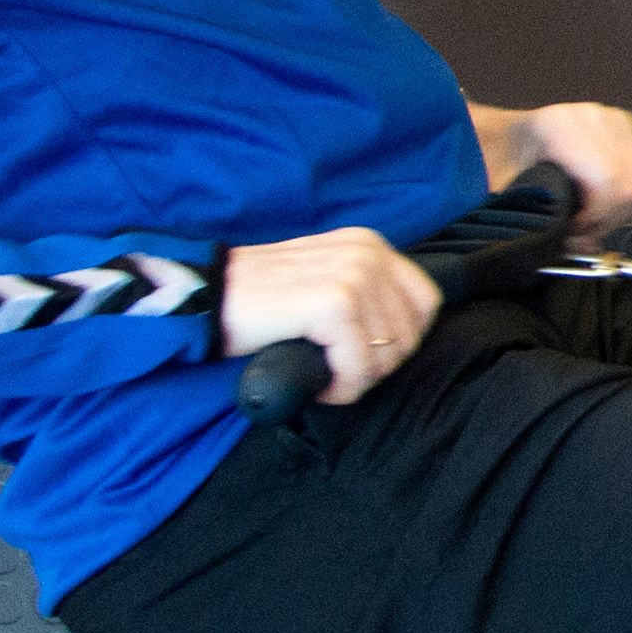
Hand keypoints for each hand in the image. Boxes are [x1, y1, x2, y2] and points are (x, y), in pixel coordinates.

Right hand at [219, 227, 438, 405]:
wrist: (205, 298)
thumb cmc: (261, 299)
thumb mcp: (323, 278)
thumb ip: (364, 292)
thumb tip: (402, 336)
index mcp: (369, 245)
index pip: (426, 301)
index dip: (405, 339)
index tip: (371, 356)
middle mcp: (367, 253)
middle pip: (410, 332)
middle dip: (380, 365)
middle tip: (343, 373)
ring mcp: (353, 276)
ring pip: (388, 354)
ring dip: (359, 379)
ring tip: (328, 378)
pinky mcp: (334, 304)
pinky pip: (360, 365)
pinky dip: (343, 387)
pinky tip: (321, 386)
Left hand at [471, 98, 631, 240]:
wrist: (504, 138)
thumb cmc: (501, 165)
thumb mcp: (509, 194)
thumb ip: (545, 220)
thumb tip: (581, 245)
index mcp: (559, 126)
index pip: (606, 179)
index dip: (595, 217)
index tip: (573, 231)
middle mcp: (593, 117)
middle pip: (629, 184)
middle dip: (609, 218)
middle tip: (582, 232)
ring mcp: (614, 119)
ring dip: (622, 211)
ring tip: (592, 219)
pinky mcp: (628, 128)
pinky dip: (629, 199)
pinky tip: (604, 205)